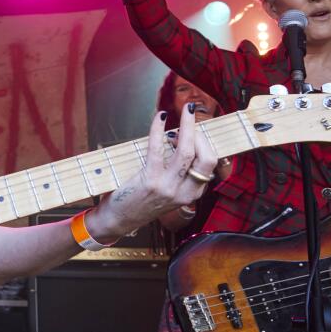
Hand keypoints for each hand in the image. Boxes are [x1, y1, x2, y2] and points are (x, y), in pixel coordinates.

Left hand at [90, 103, 217, 240]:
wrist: (119, 219)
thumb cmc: (142, 201)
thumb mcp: (169, 192)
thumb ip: (180, 174)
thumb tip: (183, 139)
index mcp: (192, 194)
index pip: (211, 165)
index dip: (206, 143)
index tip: (196, 130)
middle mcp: (184, 193)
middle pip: (206, 158)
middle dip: (201, 133)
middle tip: (192, 118)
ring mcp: (168, 188)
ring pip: (186, 151)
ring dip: (188, 126)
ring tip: (185, 111)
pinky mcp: (150, 181)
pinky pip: (158, 149)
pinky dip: (159, 129)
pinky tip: (161, 118)